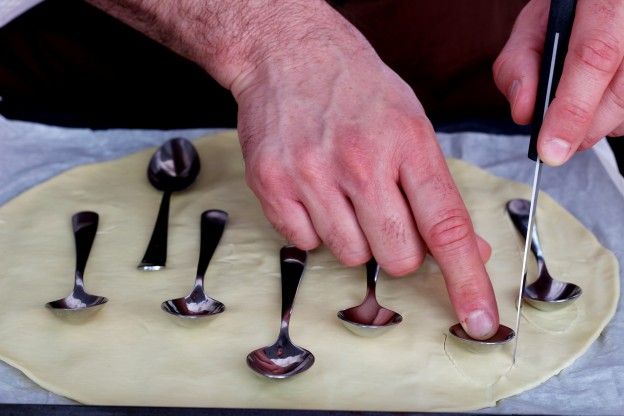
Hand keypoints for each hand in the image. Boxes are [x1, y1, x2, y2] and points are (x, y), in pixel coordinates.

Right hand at [232, 2, 497, 338]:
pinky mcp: (272, 183)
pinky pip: (304, 242)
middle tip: (384, 214)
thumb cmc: (354, 87)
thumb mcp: (410, 122)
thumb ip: (437, 189)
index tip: (479, 320)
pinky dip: (313, 228)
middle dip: (398, 252)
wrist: (284, 52)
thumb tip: (470, 248)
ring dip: (353, 237)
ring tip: (341, 192)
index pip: (446, 226)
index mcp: (407, 142)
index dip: (467, 279)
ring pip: (349, 255)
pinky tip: (312, 190)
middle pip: (395, 256)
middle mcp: (360, 161)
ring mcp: (311, 173)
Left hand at [494, 0, 623, 164]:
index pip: (592, 58)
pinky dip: (612, 119)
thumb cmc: (571, 11)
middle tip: (554, 143)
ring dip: (597, 124)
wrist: (605, 2)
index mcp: (606, 2)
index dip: (571, 110)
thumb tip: (524, 113)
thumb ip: (519, 64)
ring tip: (576, 107)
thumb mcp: (535, 26)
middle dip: (580, 129)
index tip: (550, 149)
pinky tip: (599, 102)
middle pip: (618, 93)